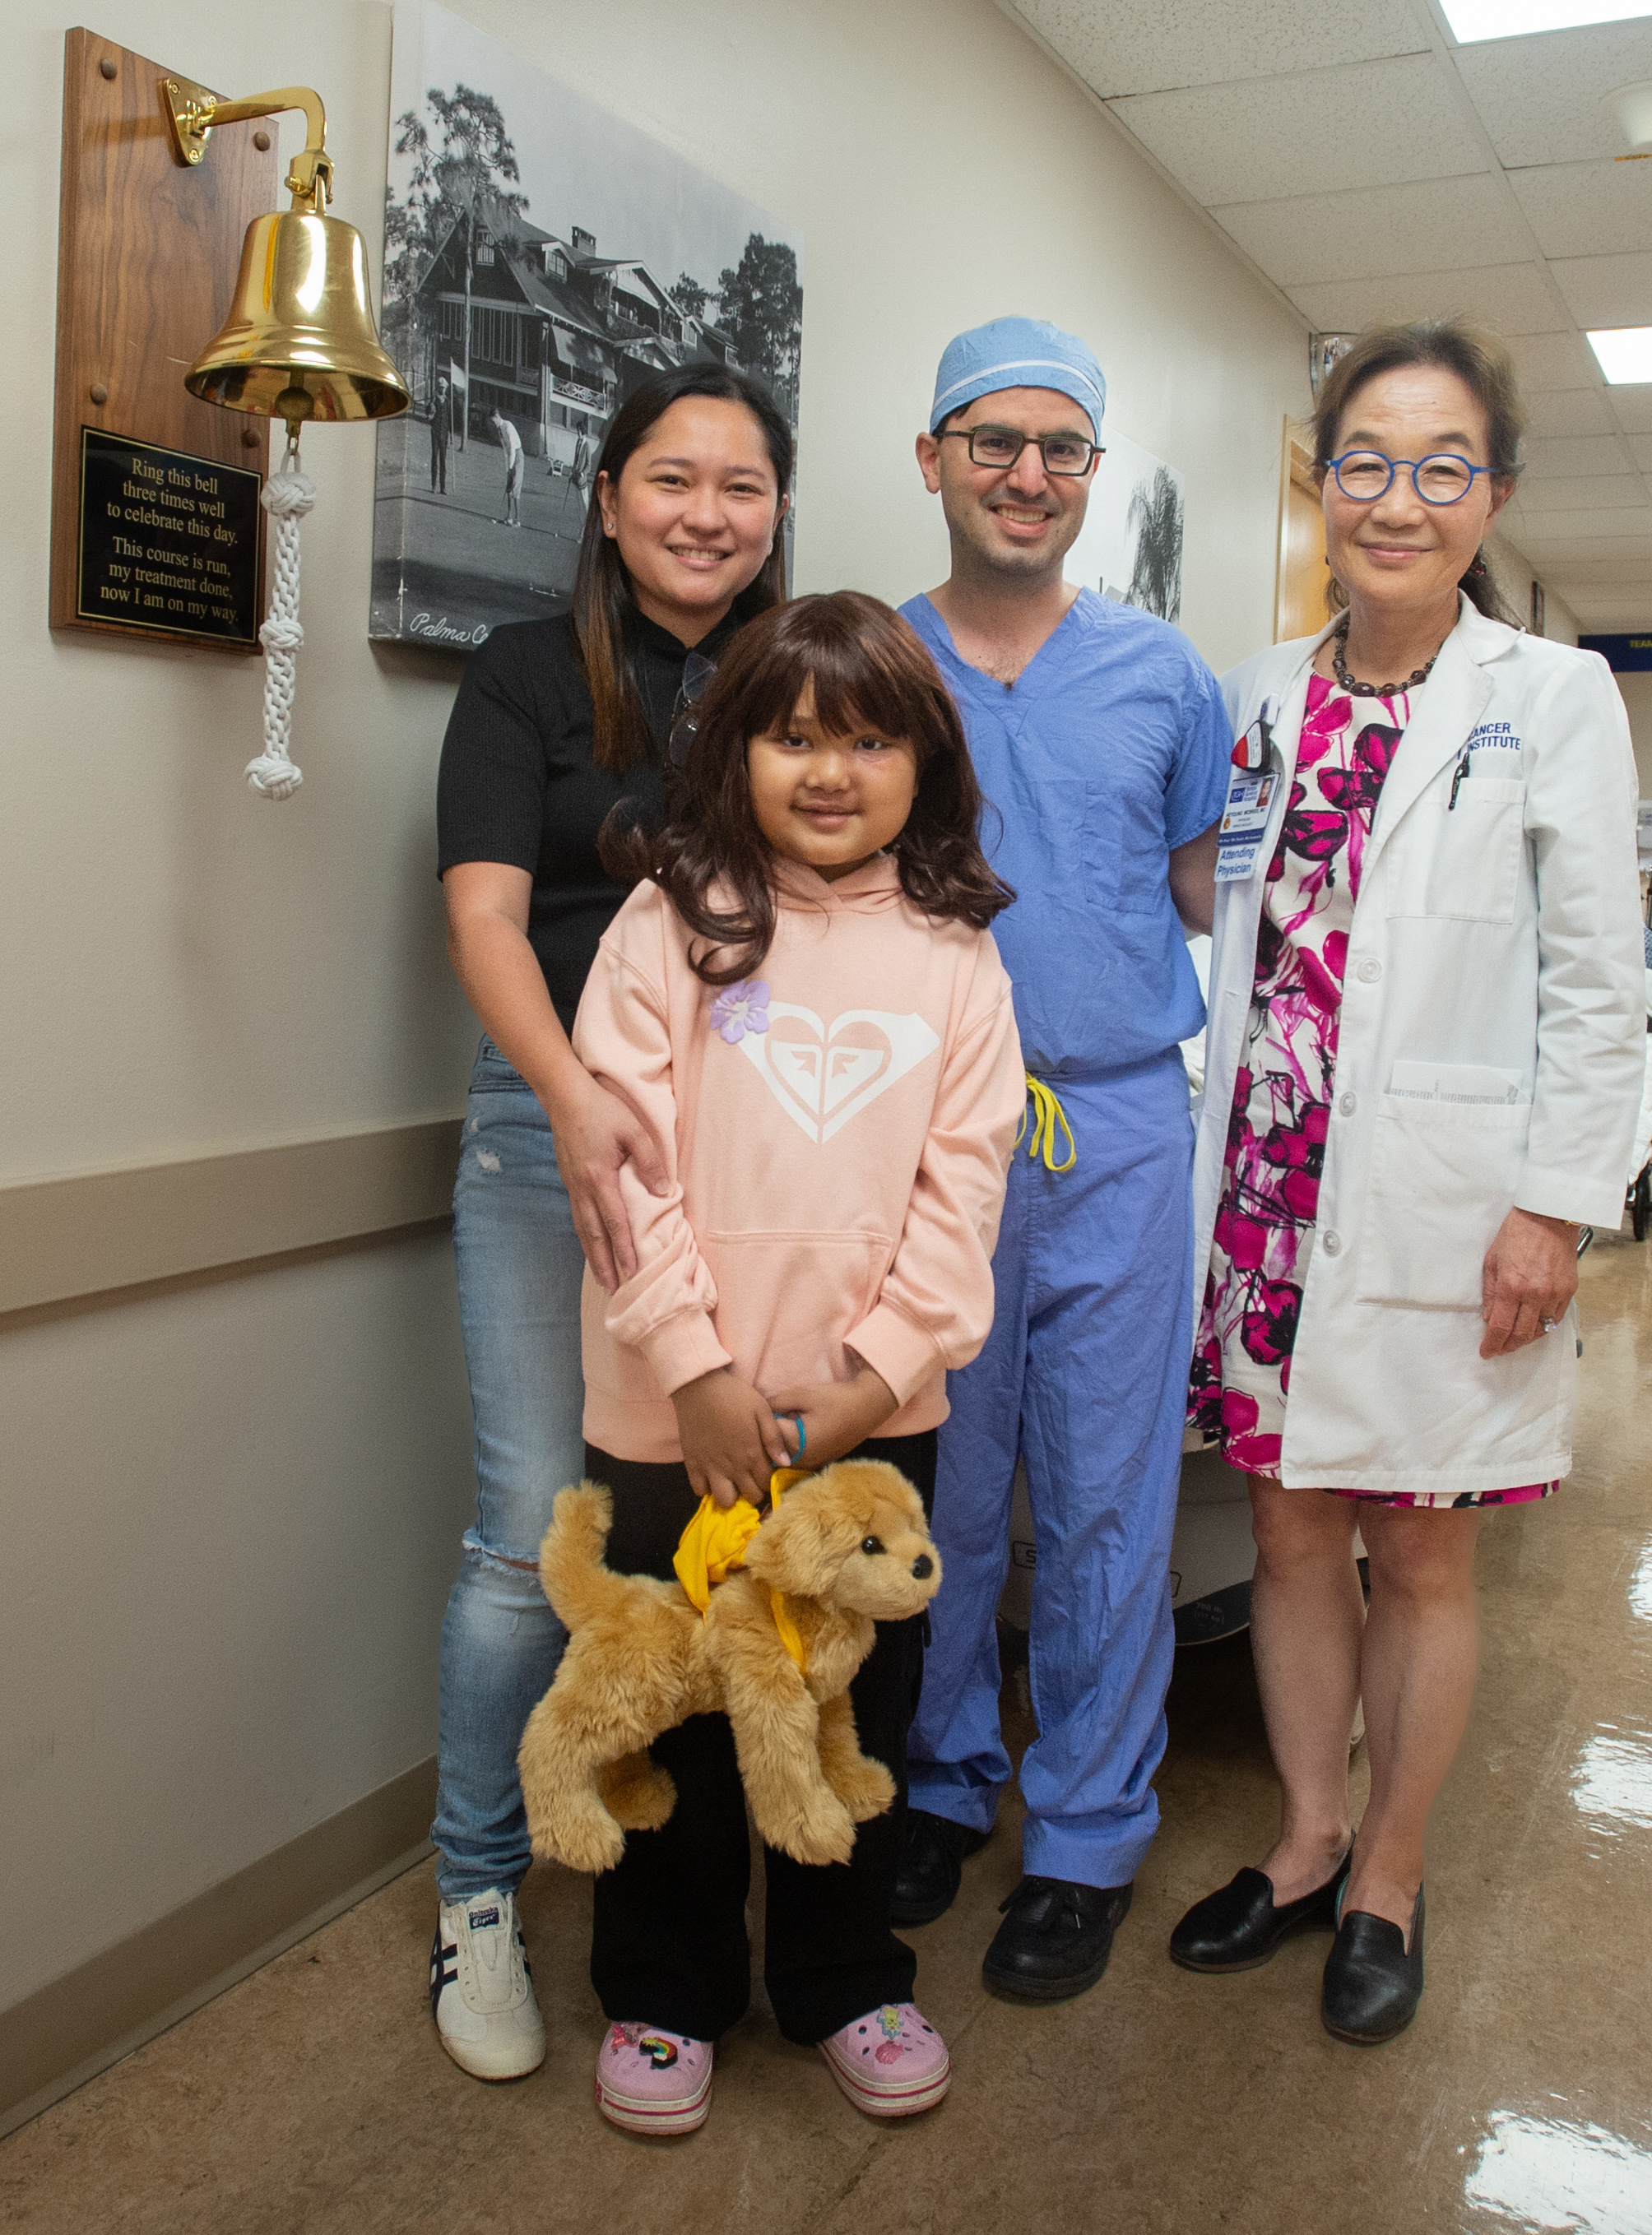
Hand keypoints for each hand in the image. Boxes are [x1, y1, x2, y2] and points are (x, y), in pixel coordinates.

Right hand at [548, 1068, 667, 1292]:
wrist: (564, 1095)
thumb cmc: (602, 1108)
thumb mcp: (634, 1129)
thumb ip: (650, 1162)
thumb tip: (665, 1193)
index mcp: (598, 1177)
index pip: (614, 1221)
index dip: (623, 1249)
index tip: (631, 1272)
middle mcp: (581, 1187)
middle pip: (592, 1235)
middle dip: (604, 1264)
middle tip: (613, 1290)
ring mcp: (571, 1185)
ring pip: (582, 1229)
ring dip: (593, 1255)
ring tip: (604, 1278)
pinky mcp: (568, 1180)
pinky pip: (578, 1217)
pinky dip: (586, 1237)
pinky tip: (593, 1246)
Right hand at [672, 1369, 791, 1508]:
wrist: (699, 1387)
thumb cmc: (734, 1395)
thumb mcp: (762, 1410)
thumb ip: (774, 1438)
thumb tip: (785, 1463)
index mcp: (752, 1454)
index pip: (766, 1483)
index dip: (769, 1481)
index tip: (766, 1472)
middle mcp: (732, 1467)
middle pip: (750, 1496)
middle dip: (754, 1491)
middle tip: (751, 1478)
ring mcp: (711, 1468)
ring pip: (724, 1501)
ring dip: (731, 1495)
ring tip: (732, 1482)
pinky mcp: (692, 1464)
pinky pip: (699, 1490)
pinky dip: (706, 1487)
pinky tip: (712, 1476)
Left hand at [765, 1366, 897, 1467]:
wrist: (868, 1406)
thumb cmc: (834, 1399)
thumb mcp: (801, 1394)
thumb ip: (775, 1402)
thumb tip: (758, 1408)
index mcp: (796, 1444)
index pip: (766, 1436)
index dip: (760, 1422)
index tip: (760, 1411)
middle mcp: (803, 1461)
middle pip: (772, 1452)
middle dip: (766, 1436)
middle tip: (767, 1418)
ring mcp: (813, 1464)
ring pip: (783, 1458)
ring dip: (778, 1444)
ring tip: (780, 1424)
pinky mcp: (821, 1462)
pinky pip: (796, 1459)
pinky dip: (791, 1448)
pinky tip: (795, 1431)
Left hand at [1480, 1208, 1578, 1357]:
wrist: (1548, 1216)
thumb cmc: (1517, 1233)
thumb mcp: (1492, 1261)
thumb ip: (1491, 1293)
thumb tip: (1490, 1318)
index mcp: (1512, 1285)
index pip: (1501, 1327)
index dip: (1492, 1344)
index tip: (1486, 1352)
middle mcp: (1535, 1293)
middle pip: (1522, 1334)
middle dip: (1508, 1346)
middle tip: (1499, 1349)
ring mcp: (1555, 1293)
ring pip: (1541, 1329)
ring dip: (1526, 1338)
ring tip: (1514, 1338)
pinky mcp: (1569, 1290)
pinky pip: (1556, 1318)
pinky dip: (1543, 1325)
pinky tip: (1533, 1324)